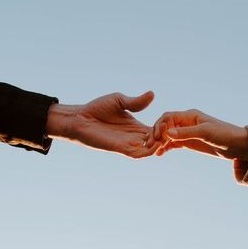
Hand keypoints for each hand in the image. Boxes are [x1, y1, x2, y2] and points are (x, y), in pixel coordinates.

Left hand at [46, 91, 160, 157]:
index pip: (157, 130)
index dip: (165, 126)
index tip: (168, 118)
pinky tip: (152, 142)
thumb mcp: (120, 101)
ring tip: (161, 133)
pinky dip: (148, 151)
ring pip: (150, 150)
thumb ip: (136, 102)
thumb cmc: (97, 109)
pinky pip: (138, 154)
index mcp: (136, 127)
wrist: (79, 118)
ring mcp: (128, 144)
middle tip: (167, 127)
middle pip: (157, 141)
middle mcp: (134, 137)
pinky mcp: (120, 148)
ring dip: (158, 144)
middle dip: (165, 136)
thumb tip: (152, 94)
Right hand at [146, 109, 247, 160]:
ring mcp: (187, 133)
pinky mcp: (189, 142)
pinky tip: (160, 154)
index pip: (168, 117)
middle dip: (156, 134)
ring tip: (153, 151)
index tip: (156, 137)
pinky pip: (173, 143)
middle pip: (165, 125)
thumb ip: (186, 133)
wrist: (237, 145)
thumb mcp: (205, 133)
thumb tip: (167, 133)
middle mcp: (186, 122)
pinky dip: (165, 147)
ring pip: (167, 135)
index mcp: (190, 115)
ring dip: (159, 141)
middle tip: (150, 145)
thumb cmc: (224, 134)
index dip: (160, 125)